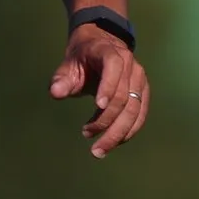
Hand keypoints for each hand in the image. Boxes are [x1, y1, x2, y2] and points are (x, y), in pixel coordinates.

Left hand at [50, 26, 149, 159]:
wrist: (101, 48)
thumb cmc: (81, 60)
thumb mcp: (67, 66)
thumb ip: (61, 79)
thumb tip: (55, 93)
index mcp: (110, 53)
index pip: (113, 67)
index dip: (108, 86)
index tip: (98, 106)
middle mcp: (130, 65)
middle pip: (125, 97)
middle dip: (108, 121)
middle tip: (88, 139)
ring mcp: (139, 79)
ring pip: (135, 109)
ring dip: (118, 133)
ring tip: (99, 149)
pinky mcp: (142, 91)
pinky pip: (140, 114)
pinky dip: (129, 130)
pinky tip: (114, 142)